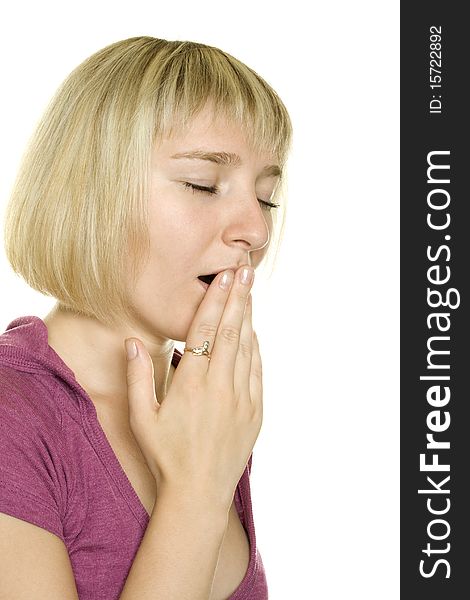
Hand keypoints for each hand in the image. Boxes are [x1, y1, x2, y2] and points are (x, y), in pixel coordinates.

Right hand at [124, 265, 262, 509]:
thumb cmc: (166, 456)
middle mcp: (221, 386)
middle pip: (231, 331)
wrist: (199, 493)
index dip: (214, 300)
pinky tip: (253, 332)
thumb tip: (132, 341)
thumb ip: (138, 376)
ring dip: (248, 317)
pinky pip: (257, 370)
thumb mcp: (142, 418)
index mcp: (192, 384)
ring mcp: (242, 398)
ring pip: (247, 347)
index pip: (205, 331)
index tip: (223, 277)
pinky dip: (255, 347)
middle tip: (244, 270)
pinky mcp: (255, 411)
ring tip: (249, 292)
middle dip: (237, 297)